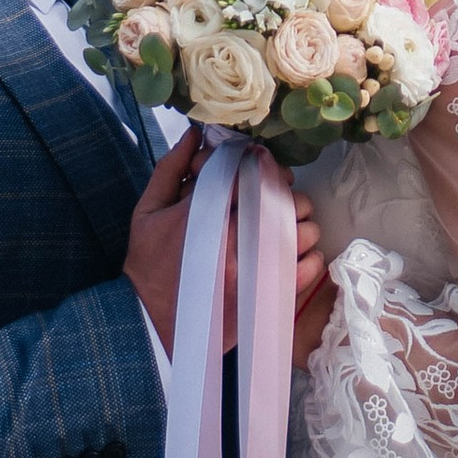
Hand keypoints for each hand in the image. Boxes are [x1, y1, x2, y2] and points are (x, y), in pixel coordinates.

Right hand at [127, 140, 332, 369]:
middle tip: (277, 198)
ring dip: (301, 224)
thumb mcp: (147, 210)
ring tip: (288, 227)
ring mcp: (252, 273)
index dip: (263, 166)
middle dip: (285, 193)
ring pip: (301, 233)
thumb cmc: (148, 264)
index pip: (250, 175)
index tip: (262, 169)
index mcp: (205, 214)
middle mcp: (231, 242)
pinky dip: (310, 257)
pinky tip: (299, 254)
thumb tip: (195, 134)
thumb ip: (171, 168)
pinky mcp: (263, 299)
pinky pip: (306, 270)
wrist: (149, 323)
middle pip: (283, 201)